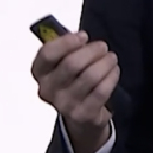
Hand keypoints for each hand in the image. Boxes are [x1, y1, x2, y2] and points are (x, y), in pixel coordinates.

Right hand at [31, 30, 119, 152]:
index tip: (83, 36)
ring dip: (105, 63)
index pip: (47, 54)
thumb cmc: (72, 80)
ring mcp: (64, 105)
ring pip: (90, 76)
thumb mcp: (63, 62)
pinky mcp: (82, 115)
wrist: (80, 115)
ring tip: (111, 58)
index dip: (67, 42)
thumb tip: (81, 37)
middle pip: (72, 64)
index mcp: (39, 72)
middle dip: (92, 51)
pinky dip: (111, 77)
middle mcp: (47, 90)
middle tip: (103, 47)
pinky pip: (101, 90)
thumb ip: (68, 47)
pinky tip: (113, 71)